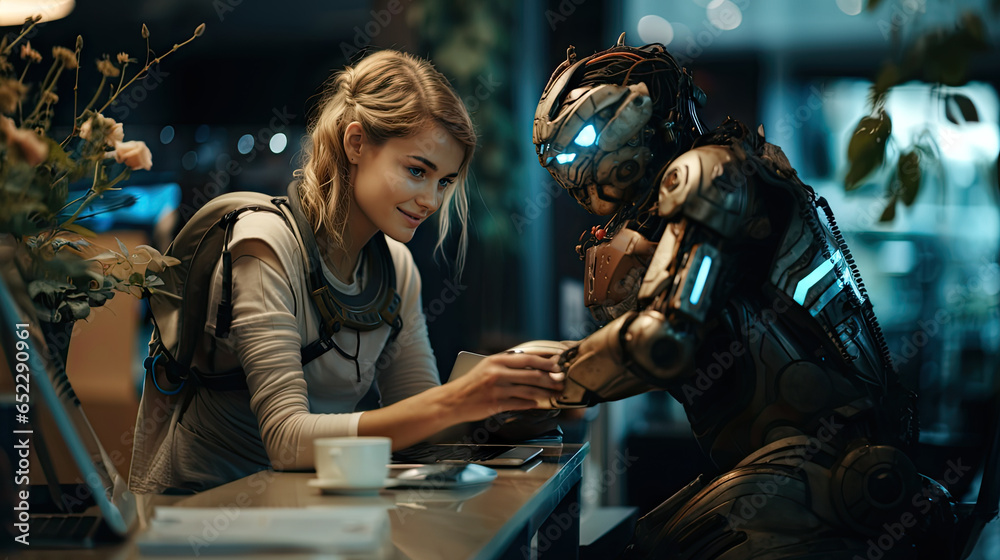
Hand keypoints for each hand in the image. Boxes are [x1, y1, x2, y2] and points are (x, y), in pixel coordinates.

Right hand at [444, 352, 564, 422]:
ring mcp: (497, 389)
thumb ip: (507, 364)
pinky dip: (532, 404)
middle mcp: (498, 373)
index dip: (546, 362)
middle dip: (550, 378)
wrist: (453, 400)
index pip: (527, 358)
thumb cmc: (471, 383)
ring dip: (545, 393)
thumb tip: (531, 364)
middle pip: (532, 374)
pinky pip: (520, 403)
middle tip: (561, 381)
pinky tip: (538, 403)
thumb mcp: (487, 366)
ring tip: (554, 394)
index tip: (557, 365)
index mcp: (497, 360)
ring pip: (529, 390)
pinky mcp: (496, 404)